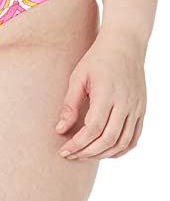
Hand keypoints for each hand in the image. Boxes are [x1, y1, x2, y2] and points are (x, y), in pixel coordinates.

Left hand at [55, 27, 146, 159]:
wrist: (124, 45)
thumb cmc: (97, 59)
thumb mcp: (78, 77)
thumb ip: (70, 105)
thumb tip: (60, 130)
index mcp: (107, 94)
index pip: (92, 129)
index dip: (77, 143)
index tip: (64, 150)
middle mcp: (125, 104)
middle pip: (107, 140)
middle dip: (87, 152)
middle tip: (71, 154)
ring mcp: (136, 108)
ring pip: (122, 143)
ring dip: (102, 154)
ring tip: (85, 154)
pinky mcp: (142, 110)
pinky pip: (133, 138)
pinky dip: (120, 150)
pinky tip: (105, 151)